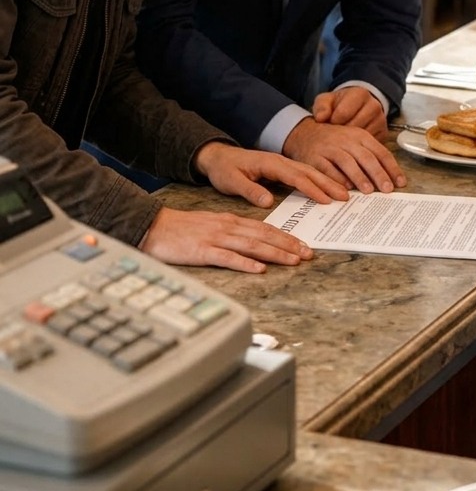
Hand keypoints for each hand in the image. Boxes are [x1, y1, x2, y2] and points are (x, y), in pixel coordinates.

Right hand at [141, 205, 312, 273]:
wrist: (151, 225)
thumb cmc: (179, 229)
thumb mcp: (210, 226)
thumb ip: (230, 233)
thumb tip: (252, 245)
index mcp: (229, 221)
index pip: (264, 228)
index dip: (285, 237)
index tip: (303, 246)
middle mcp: (226, 227)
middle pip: (263, 236)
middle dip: (288, 245)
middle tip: (308, 254)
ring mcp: (215, 238)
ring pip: (251, 245)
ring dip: (275, 253)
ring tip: (294, 261)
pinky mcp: (202, 251)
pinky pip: (227, 257)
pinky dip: (245, 263)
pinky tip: (259, 269)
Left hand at [192, 141, 348, 206]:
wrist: (218, 156)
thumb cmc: (224, 169)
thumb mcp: (231, 181)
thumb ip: (249, 190)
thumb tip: (268, 202)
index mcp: (270, 163)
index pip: (296, 176)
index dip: (312, 189)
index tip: (326, 200)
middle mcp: (280, 161)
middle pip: (309, 172)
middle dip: (328, 184)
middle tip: (345, 196)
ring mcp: (282, 163)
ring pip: (310, 172)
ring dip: (327, 182)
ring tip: (343, 193)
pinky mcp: (282, 168)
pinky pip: (304, 174)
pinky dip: (319, 180)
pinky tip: (328, 189)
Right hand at [285, 115, 405, 194]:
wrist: (305, 134)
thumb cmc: (336, 143)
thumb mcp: (355, 143)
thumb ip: (371, 157)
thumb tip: (391, 179)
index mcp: (360, 136)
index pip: (380, 152)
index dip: (391, 168)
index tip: (400, 183)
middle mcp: (346, 140)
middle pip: (366, 157)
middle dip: (378, 174)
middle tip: (387, 189)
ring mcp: (330, 148)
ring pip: (347, 162)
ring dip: (359, 177)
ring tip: (369, 191)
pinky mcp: (315, 158)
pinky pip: (328, 169)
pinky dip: (337, 179)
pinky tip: (345, 189)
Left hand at [313, 86, 387, 139]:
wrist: (356, 107)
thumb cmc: (338, 104)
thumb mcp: (326, 100)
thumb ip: (321, 107)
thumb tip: (320, 118)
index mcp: (360, 94)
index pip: (343, 113)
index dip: (332, 121)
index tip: (329, 123)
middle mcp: (374, 106)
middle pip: (354, 127)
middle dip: (341, 133)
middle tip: (334, 133)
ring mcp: (381, 121)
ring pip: (362, 138)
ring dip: (349, 142)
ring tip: (342, 138)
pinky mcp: (384, 134)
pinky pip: (369, 146)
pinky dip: (358, 147)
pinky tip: (351, 143)